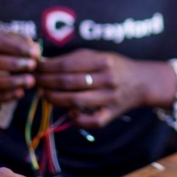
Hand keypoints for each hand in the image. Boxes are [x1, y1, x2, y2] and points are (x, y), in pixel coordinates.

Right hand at [0, 28, 39, 106]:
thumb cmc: (1, 49)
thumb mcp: (9, 41)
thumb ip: (22, 42)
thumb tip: (35, 50)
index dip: (16, 48)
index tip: (35, 53)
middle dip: (13, 64)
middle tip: (33, 66)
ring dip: (11, 82)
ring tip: (30, 81)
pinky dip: (5, 96)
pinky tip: (20, 93)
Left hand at [35, 49, 149, 127]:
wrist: (141, 82)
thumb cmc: (114, 66)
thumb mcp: (99, 55)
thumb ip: (75, 58)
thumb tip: (45, 63)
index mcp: (103, 61)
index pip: (67, 65)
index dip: (47, 68)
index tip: (35, 69)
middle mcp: (108, 80)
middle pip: (68, 83)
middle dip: (47, 83)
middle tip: (36, 83)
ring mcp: (110, 99)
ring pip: (75, 101)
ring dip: (55, 99)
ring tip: (45, 95)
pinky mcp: (112, 114)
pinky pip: (91, 122)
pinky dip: (77, 119)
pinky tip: (69, 112)